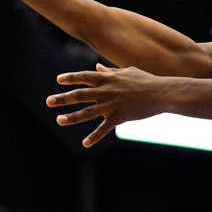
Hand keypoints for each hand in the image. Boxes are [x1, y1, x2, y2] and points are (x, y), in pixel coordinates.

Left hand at [46, 63, 165, 147]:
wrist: (162, 93)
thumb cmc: (146, 81)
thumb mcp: (128, 72)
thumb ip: (110, 72)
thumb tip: (97, 68)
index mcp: (108, 79)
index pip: (84, 77)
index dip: (71, 78)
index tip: (58, 80)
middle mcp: (106, 91)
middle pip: (80, 95)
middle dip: (63, 98)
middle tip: (48, 101)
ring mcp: (112, 105)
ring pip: (87, 113)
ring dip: (72, 117)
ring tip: (59, 120)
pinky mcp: (119, 117)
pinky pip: (104, 129)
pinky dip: (94, 137)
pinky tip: (85, 143)